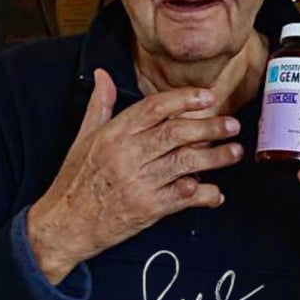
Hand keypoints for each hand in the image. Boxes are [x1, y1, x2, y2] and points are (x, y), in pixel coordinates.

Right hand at [27, 68, 242, 282]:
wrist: (64, 224)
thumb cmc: (75, 181)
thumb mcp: (82, 138)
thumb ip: (99, 105)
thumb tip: (103, 75)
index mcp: (113, 135)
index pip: (154, 107)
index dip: (184, 99)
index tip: (207, 97)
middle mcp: (127, 156)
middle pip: (176, 133)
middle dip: (209, 127)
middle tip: (231, 125)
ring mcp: (139, 183)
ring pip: (185, 163)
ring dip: (215, 157)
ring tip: (234, 152)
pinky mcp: (147, 209)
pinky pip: (183, 198)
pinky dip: (204, 194)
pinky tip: (216, 192)